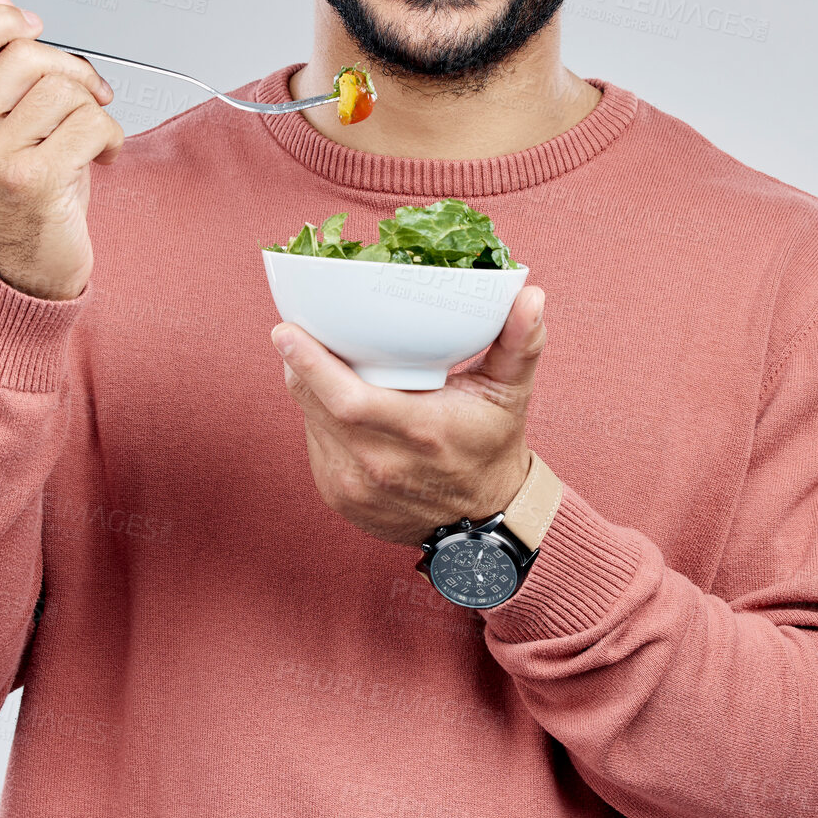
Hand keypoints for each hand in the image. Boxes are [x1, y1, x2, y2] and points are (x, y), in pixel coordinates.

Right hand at [0, 0, 125, 299]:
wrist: (30, 268)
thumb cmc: (22, 193)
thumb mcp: (0, 126)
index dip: (1, 20)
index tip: (35, 29)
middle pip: (25, 56)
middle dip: (72, 69)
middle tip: (90, 94)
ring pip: (63, 91)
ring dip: (95, 109)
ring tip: (93, 137)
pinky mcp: (32, 180)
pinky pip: (89, 124)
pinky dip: (111, 136)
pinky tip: (104, 156)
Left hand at [270, 286, 546, 545]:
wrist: (481, 523)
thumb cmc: (492, 444)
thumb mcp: (511, 392)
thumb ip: (520, 341)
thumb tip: (531, 294)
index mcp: (421, 433)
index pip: (348, 400)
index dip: (311, 364)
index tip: (286, 331)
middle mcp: (381, 467)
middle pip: (317, 405)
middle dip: (299, 365)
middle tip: (294, 332)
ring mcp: (355, 489)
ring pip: (310, 422)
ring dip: (305, 388)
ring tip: (311, 358)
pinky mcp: (339, 500)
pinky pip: (314, 445)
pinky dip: (316, 417)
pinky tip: (329, 400)